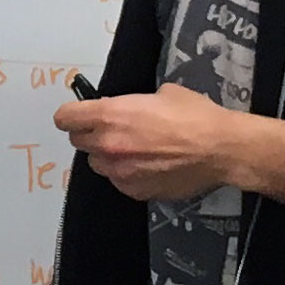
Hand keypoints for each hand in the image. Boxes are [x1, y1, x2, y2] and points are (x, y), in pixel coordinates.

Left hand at [55, 85, 246, 202]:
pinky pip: (119, 181)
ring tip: (133, 151)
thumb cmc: (194, 115)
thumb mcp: (161, 94)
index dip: (72, 115)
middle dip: (91, 134)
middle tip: (112, 130)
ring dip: (107, 156)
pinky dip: (127, 174)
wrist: (220, 149)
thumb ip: (132, 103)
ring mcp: (120, 172)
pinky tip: (148, 166)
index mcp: (109, 115)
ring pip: (97, 164)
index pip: (65, 118)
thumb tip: (125, 109)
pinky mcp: (134, 191)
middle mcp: (107, 145)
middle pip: (78, 141)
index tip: (79, 114)